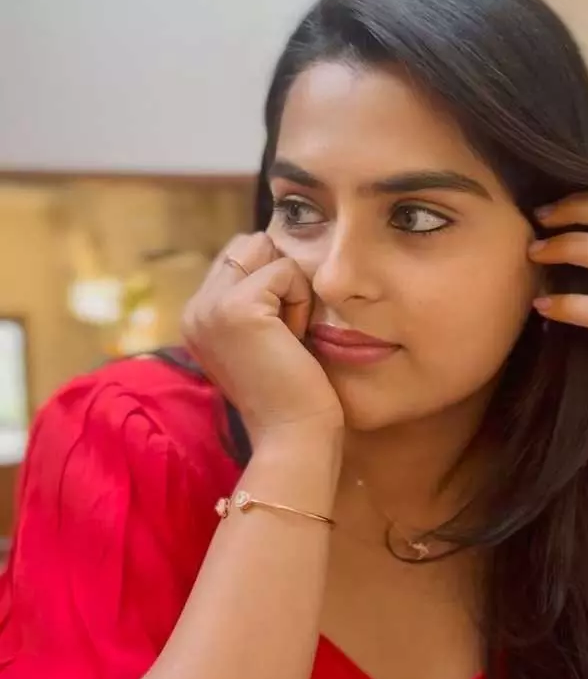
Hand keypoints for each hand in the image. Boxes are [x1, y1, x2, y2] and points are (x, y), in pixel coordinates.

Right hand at [182, 233, 343, 445]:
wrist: (292, 435)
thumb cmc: (291, 392)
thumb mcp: (261, 337)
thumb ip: (254, 299)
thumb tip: (274, 250)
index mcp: (196, 316)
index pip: (239, 256)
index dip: (273, 282)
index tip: (278, 335)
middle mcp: (194, 308)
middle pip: (250, 243)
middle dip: (280, 277)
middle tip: (285, 333)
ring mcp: (210, 307)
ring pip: (266, 249)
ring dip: (291, 288)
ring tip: (288, 336)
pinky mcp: (237, 307)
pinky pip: (286, 270)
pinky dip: (301, 301)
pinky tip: (294, 340)